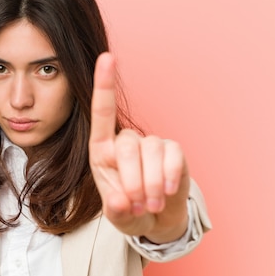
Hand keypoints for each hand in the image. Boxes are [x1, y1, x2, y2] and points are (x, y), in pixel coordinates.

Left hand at [88, 52, 189, 243]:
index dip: (104, 84)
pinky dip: (169, 178)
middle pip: (127, 146)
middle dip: (131, 180)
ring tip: (150, 204)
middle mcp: (125, 142)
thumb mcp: (117, 214)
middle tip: (136, 205)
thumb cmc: (129, 209)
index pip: (102, 112)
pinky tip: (167, 192)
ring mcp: (150, 144)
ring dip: (150, 184)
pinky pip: (172, 158)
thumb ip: (115, 210)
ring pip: (150, 153)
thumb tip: (121, 201)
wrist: (156, 218)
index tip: (107, 57)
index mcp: (102, 150)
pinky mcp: (173, 151)